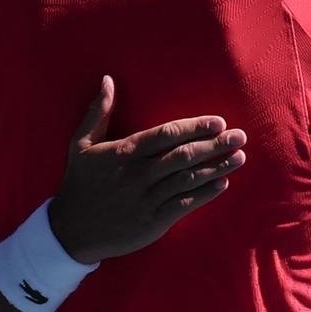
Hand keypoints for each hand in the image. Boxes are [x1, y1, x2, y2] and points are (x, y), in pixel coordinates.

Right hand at [48, 76, 246, 264]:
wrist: (70, 232)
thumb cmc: (79, 183)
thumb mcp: (81, 144)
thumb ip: (98, 111)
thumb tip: (108, 80)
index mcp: (126, 152)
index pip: (167, 134)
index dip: (194, 127)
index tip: (218, 122)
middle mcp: (139, 174)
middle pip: (184, 156)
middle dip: (215, 145)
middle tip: (240, 136)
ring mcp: (147, 199)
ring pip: (189, 179)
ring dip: (217, 167)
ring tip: (239, 157)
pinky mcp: (153, 222)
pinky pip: (184, 205)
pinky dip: (205, 194)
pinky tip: (222, 183)